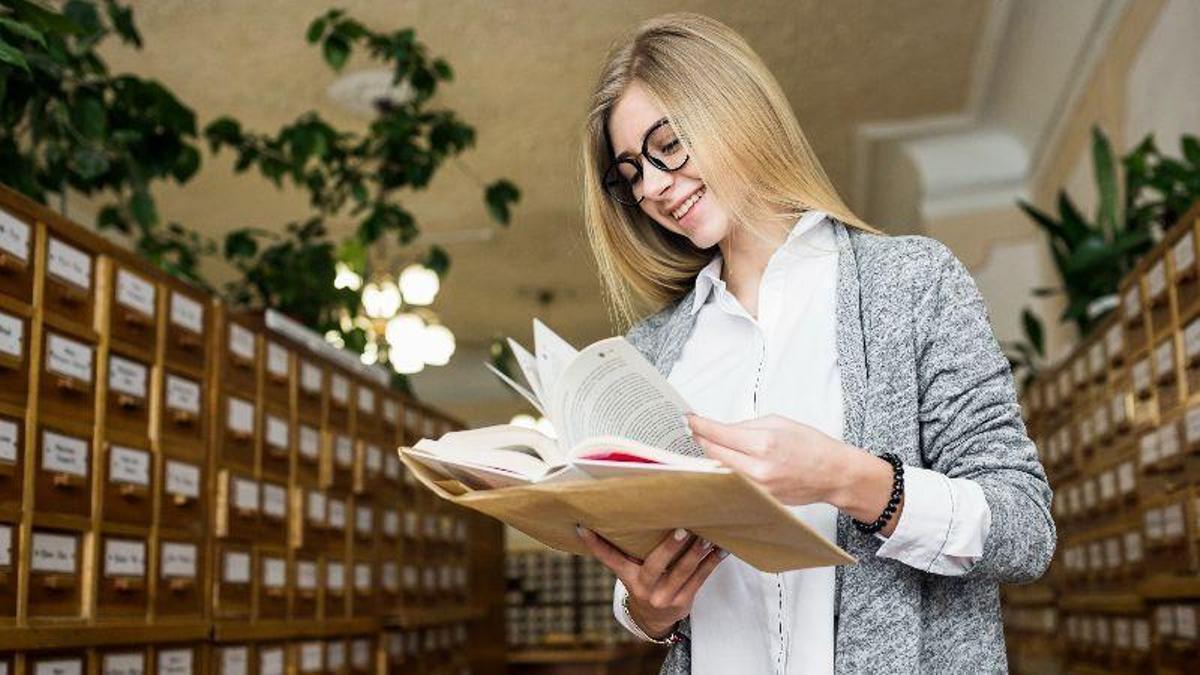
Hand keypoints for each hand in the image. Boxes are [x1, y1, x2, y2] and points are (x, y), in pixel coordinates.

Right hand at [577, 525, 725, 638]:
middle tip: (682, 530)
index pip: (608, 558)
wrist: (655, 620)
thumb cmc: (645, 582)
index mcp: (628, 576)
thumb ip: (628, 551)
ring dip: (697, 553)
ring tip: (707, 536)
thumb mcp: (632, 572)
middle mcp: (644, 588)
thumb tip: (625, 513)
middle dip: (670, 547)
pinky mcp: (683, 601)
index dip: (595, 544)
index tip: (583, 527)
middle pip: (655, 565)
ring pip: (683, 572)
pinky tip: (721, 550)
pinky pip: (700, 580)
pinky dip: (711, 563)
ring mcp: (664, 597)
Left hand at [687, 413, 902, 532]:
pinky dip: (722, 473)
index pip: (718, 434)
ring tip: (700, 445)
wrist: (833, 474)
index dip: (698, 425)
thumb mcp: (778, 422)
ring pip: (719, 472)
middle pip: (712, 455)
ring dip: (707, 458)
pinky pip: (732, 484)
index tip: (688, 419)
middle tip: (690, 430)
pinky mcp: (758, 500)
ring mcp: (757, 489)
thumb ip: (745, 426)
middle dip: (698, 440)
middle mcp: (757, 470)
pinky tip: (716, 464)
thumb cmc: (811, 445)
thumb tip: (720, 430)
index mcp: (763, 444)